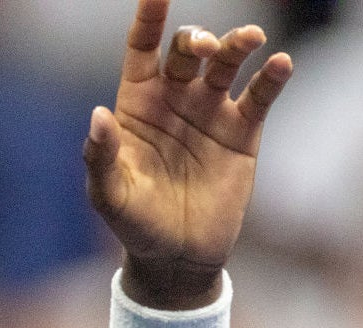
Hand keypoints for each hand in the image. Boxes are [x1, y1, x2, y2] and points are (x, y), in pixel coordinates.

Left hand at [83, 0, 292, 309]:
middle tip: (201, 49)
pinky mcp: (243, 131)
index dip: (148, 18)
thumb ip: (100, 155)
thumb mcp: (109, 194)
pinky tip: (279, 66)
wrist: (175, 256)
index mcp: (137, 105)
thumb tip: (97, 117)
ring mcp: (210, 112)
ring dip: (237, 45)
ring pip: (227, 63)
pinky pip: (260, 95)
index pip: (142, 49)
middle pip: (187, 50)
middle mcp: (175, 100)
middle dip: (195, 40)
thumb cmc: (134, 222)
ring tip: (247, 41)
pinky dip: (272, 78)